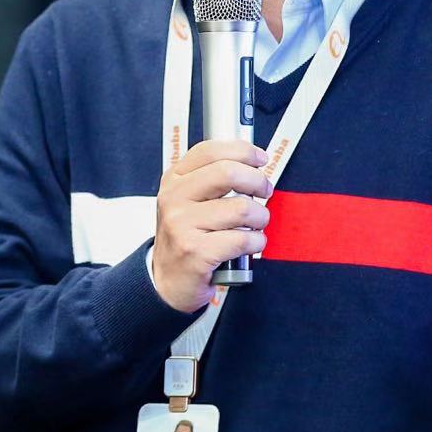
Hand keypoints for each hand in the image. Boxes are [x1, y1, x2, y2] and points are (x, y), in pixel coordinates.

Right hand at [153, 139, 271, 311]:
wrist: (167, 281)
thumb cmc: (187, 238)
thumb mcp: (188, 201)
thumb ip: (213, 180)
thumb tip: (253, 164)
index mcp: (174, 180)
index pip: (210, 151)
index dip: (242, 151)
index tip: (260, 159)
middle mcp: (174, 198)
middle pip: (228, 172)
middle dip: (258, 181)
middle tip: (265, 192)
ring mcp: (182, 225)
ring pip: (241, 208)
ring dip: (260, 217)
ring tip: (256, 225)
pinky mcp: (195, 252)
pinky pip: (243, 239)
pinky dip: (257, 242)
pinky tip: (251, 244)